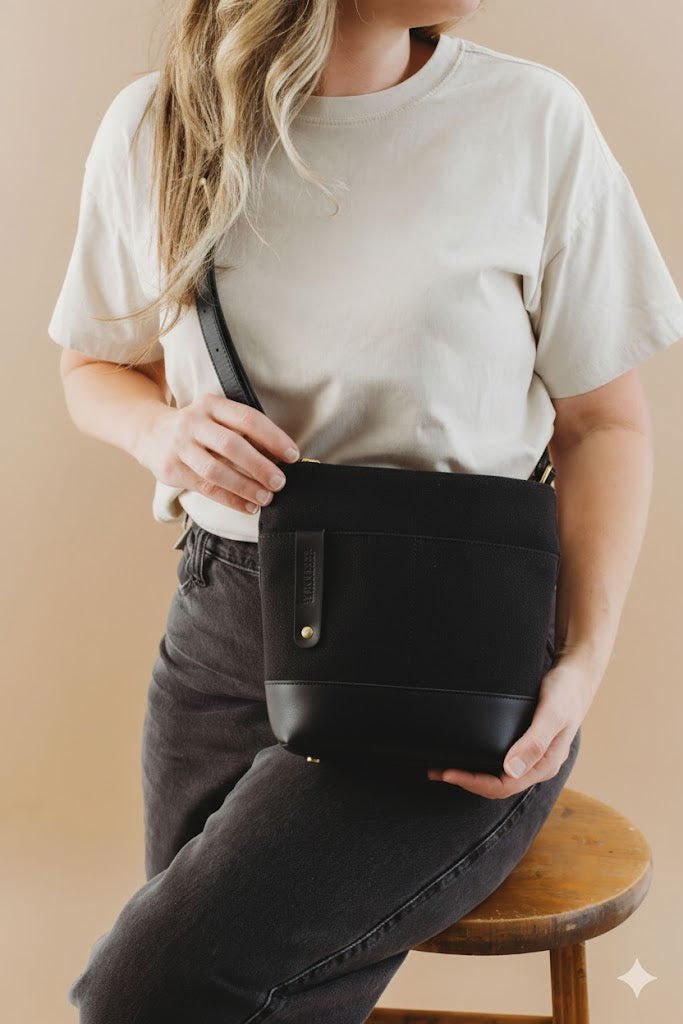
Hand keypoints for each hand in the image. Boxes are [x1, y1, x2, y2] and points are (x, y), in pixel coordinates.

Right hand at [135, 393, 299, 514]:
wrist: (150, 433)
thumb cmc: (197, 428)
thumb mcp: (217, 418)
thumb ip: (243, 432)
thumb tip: (280, 457)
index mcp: (212, 404)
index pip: (248, 419)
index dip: (273, 438)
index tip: (292, 456)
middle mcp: (194, 422)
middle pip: (232, 445)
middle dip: (260, 466)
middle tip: (280, 481)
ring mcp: (180, 446)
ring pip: (216, 470)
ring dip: (245, 487)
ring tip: (266, 497)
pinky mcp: (172, 468)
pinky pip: (205, 488)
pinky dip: (230, 500)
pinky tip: (248, 506)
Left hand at [426, 656, 596, 797]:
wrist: (577, 676)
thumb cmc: (565, 692)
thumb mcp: (551, 714)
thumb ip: (534, 742)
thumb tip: (510, 769)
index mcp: (545, 764)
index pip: (503, 785)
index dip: (473, 782)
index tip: (449, 772)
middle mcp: (537, 766)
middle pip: (497, 786)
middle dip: (466, 782)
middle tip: (436, 771)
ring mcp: (532, 757)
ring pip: (498, 777)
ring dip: (471, 775)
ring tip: (443, 766)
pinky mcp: (526, 745)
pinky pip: (500, 763)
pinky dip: (480, 763)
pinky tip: (466, 753)